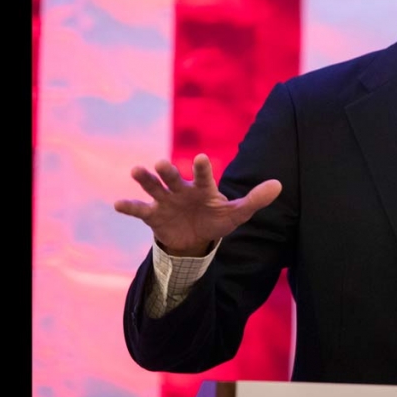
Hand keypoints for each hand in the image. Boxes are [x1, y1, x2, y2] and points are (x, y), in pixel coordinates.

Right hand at [114, 153, 281, 256]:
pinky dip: (128, 206)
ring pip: (155, 188)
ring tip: (136, 170)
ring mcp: (166, 201)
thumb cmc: (217, 219)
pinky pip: (139, 209)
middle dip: (168, 171)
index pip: (204, 176)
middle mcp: (182, 189)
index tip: (202, 158)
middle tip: (162, 162)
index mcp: (203, 188)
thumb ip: (255, 200)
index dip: (203, 168)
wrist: (195, 238)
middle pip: (174, 177)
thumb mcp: (237, 213)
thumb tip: (279, 185)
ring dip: (146, 180)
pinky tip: (117, 204)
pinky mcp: (153, 215)